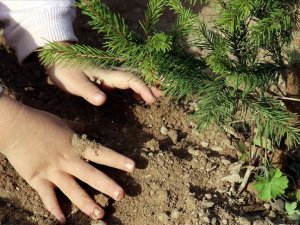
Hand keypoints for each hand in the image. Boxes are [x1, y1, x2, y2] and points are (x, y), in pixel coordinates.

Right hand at [0, 95, 134, 223]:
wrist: (16, 127)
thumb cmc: (41, 123)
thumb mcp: (65, 125)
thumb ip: (80, 132)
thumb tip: (91, 132)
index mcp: (76, 145)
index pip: (101, 153)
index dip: (117, 160)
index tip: (133, 167)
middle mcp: (67, 160)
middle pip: (91, 175)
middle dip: (107, 186)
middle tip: (121, 195)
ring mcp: (52, 171)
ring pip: (73, 190)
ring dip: (87, 204)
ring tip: (100, 214)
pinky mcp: (38, 179)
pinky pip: (47, 197)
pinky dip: (54, 209)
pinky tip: (63, 221)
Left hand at [45, 60, 161, 105]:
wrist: (59, 58)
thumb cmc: (66, 71)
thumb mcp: (74, 83)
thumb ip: (88, 91)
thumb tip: (103, 101)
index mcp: (107, 74)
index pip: (130, 79)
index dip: (143, 87)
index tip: (152, 98)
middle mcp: (113, 73)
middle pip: (138, 76)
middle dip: (153, 82)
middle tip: (167, 91)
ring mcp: (112, 74)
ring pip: (135, 78)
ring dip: (148, 84)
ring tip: (161, 93)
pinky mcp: (109, 78)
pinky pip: (128, 81)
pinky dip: (138, 87)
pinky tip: (141, 95)